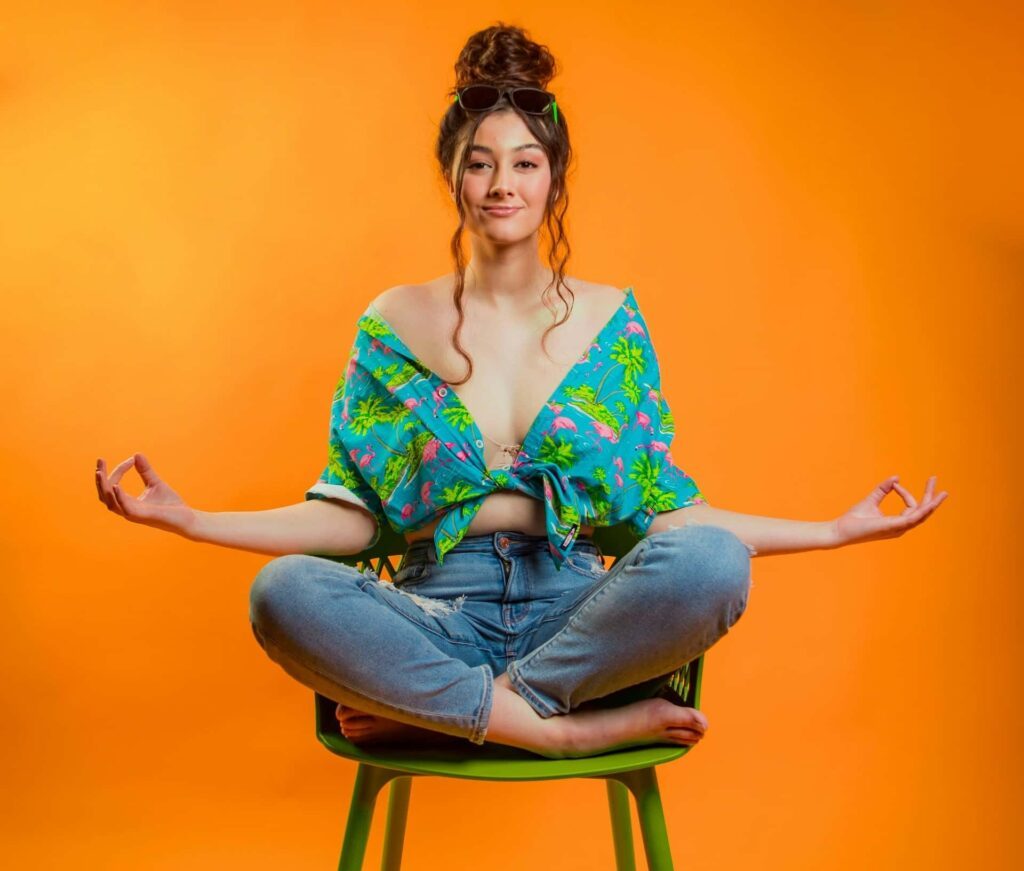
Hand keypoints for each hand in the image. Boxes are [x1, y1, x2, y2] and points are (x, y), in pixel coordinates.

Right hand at [95, 453, 197, 537]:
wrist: (187, 518)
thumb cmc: (170, 504)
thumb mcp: (155, 483)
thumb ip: (145, 471)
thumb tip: (136, 454)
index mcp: (128, 502)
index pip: (114, 485)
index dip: (118, 471)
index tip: (131, 459)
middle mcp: (126, 509)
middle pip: (104, 494)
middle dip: (100, 478)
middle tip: (99, 461)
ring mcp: (133, 514)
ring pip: (110, 502)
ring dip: (103, 487)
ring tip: (99, 472)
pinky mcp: (142, 516)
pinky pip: (125, 508)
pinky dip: (119, 497)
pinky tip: (116, 485)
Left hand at [831, 475, 947, 547]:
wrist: (841, 529)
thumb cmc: (854, 519)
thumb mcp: (871, 499)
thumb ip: (883, 489)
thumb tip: (896, 478)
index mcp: (897, 523)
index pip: (911, 507)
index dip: (906, 493)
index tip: (894, 484)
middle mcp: (900, 527)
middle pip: (922, 512)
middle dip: (930, 496)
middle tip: (934, 479)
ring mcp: (898, 528)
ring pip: (921, 516)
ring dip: (932, 504)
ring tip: (942, 492)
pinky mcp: (892, 527)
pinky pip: (912, 519)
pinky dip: (922, 511)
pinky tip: (930, 503)